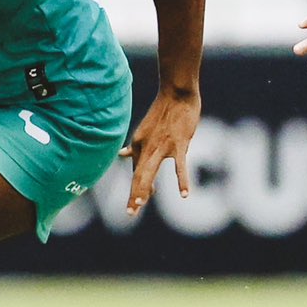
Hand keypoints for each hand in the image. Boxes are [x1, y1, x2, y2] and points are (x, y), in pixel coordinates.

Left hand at [120, 87, 199, 215]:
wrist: (177, 94)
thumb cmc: (164, 112)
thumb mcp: (144, 130)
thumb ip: (135, 145)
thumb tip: (122, 154)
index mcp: (138, 144)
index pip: (136, 171)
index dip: (137, 189)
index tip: (136, 204)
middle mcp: (147, 147)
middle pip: (139, 175)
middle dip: (134, 195)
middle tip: (130, 212)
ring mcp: (163, 147)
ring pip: (150, 171)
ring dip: (144, 189)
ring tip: (140, 204)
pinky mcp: (179, 144)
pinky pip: (180, 166)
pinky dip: (182, 180)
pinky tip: (184, 194)